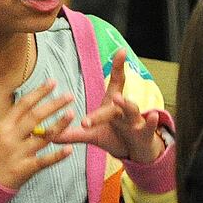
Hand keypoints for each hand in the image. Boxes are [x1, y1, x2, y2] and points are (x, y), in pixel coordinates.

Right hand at [0, 80, 75, 190]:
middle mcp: (11, 138)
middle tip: (69, 96)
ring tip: (71, 114)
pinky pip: (44, 161)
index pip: (23, 104)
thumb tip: (32, 106)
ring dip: (59, 124)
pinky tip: (69, 149)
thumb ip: (15, 123)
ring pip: (42, 137)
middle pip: (35, 117)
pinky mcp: (25, 169)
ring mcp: (18, 153)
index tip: (53, 82)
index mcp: (4, 126)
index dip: (39, 92)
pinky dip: (57, 156)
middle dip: (53, 104)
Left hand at [48, 48, 165, 164]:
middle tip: (107, 90)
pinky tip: (151, 116)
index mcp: (112, 106)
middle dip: (112, 94)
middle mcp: (125, 110)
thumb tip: (51, 135)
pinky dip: (151, 122)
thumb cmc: (113, 137)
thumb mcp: (92, 135)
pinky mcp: (144, 133)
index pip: (116, 83)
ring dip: (126, 104)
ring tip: (118, 99)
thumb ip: (73, 134)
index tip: (121, 50)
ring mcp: (136, 120)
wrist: (134, 151)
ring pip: (132, 110)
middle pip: (117, 100)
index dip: (118, 67)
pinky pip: (148, 127)